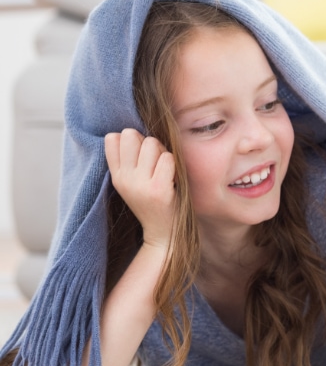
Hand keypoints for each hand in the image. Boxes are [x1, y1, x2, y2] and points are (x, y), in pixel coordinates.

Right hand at [105, 128, 176, 248]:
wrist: (163, 234)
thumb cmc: (152, 201)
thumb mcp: (131, 181)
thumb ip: (127, 158)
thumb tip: (126, 131)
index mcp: (116, 175)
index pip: (112, 138)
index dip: (131, 139)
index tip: (140, 155)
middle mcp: (124, 179)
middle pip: (132, 135)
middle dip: (148, 142)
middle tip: (155, 161)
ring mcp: (140, 185)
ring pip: (152, 143)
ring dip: (163, 152)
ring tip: (164, 170)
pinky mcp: (158, 190)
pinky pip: (167, 157)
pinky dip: (173, 164)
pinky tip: (172, 178)